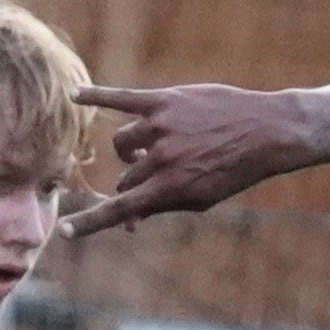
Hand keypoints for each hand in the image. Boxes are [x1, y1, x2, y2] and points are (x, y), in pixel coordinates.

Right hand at [64, 84, 309, 236]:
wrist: (265, 130)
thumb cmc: (234, 171)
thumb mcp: (200, 199)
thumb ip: (162, 205)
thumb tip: (130, 217)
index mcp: (168, 188)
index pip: (120, 209)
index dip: (89, 223)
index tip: (64, 233)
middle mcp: (160, 157)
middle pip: (125, 176)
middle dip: (136, 182)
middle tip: (157, 179)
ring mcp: (160, 126)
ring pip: (123, 143)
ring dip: (132, 152)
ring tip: (154, 150)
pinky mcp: (164, 101)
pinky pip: (122, 97)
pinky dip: (97, 96)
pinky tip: (76, 96)